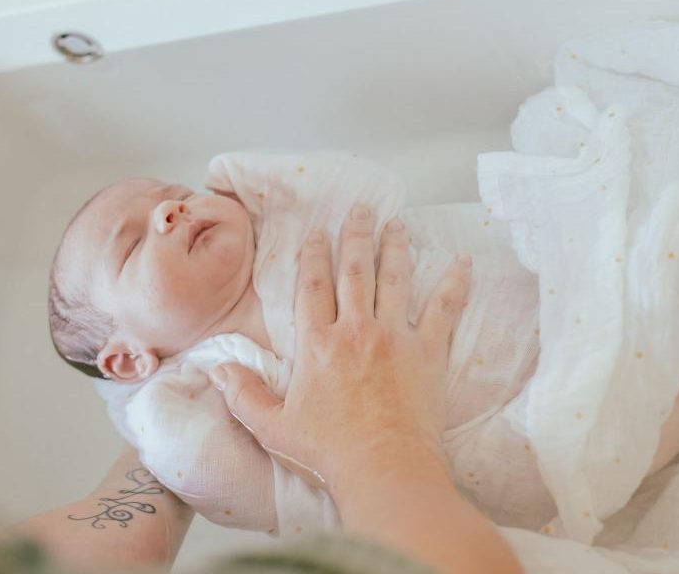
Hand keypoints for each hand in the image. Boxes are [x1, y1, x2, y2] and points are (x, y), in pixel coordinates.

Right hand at [210, 204, 470, 491]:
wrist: (384, 468)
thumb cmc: (330, 452)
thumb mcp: (273, 427)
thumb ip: (243, 395)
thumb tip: (216, 369)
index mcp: (317, 344)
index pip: (312, 286)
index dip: (313, 255)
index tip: (316, 233)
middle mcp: (356, 330)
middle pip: (355, 271)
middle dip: (356, 236)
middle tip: (362, 209)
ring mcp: (395, 338)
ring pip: (396, 279)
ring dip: (396, 248)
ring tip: (398, 223)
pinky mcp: (429, 352)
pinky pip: (444, 308)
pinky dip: (454, 282)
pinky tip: (463, 261)